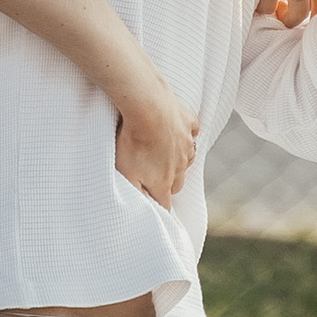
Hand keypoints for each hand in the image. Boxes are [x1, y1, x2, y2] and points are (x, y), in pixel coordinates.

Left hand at [113, 74, 198, 208]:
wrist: (149, 107)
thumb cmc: (133, 141)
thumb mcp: (125, 173)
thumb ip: (135, 193)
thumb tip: (142, 209)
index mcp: (163, 181)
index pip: (165, 203)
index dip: (159, 207)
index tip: (153, 206)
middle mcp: (180, 166)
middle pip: (177, 183)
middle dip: (167, 184)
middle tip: (152, 177)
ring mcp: (187, 143)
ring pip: (187, 158)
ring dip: (177, 160)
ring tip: (161, 153)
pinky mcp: (188, 123)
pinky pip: (191, 131)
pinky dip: (185, 133)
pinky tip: (175, 130)